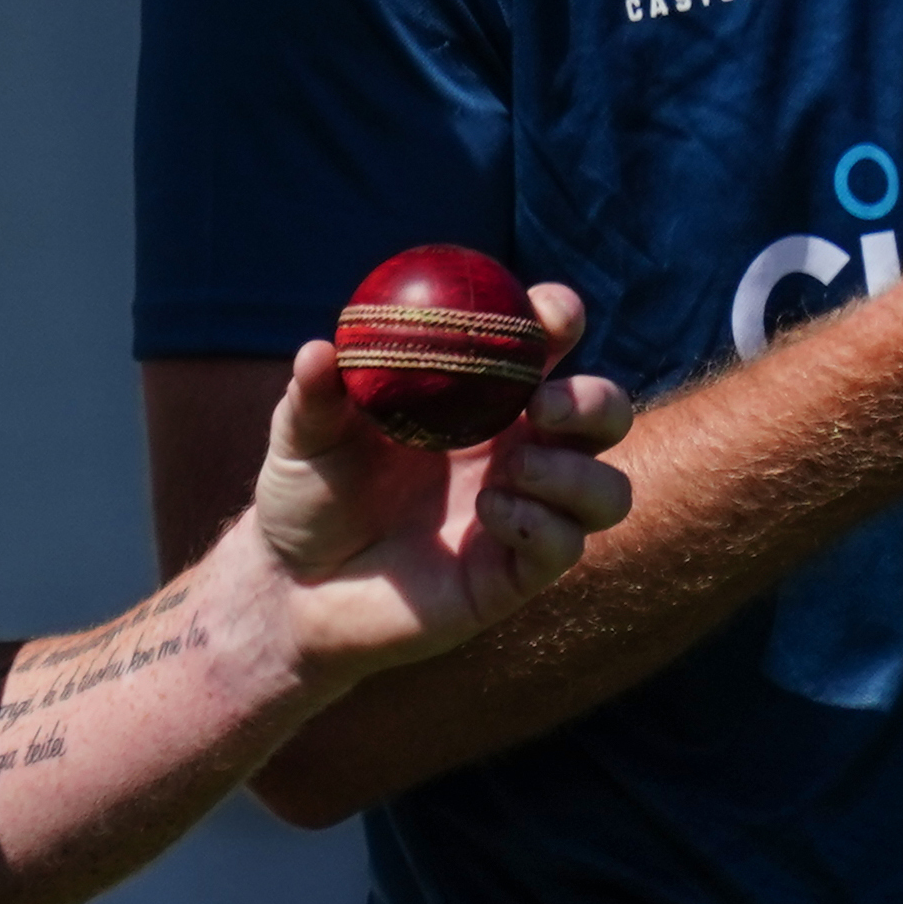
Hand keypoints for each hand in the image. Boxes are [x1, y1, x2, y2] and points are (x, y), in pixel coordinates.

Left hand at [241, 286, 634, 683]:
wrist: (294, 587)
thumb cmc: (306, 496)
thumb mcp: (303, 438)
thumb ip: (315, 396)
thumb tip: (321, 350)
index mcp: (481, 401)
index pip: (546, 348)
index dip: (561, 320)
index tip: (549, 315)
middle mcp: (517, 453)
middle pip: (606, 415)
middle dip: (594, 400)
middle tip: (541, 405)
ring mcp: (523, 515)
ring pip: (608, 492)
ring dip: (575, 474)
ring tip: (510, 472)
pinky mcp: (514, 576)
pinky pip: (566, 546)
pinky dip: (540, 525)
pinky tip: (488, 514)